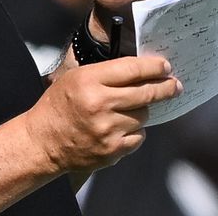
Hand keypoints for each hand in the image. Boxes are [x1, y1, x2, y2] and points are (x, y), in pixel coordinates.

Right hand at [23, 56, 180, 173]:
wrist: (42, 142)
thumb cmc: (60, 105)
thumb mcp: (77, 77)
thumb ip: (108, 72)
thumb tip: (143, 69)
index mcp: (90, 81)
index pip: (132, 69)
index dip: (154, 67)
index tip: (166, 66)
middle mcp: (100, 104)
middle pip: (146, 94)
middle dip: (166, 88)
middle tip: (175, 85)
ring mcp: (107, 130)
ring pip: (143, 116)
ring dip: (141, 112)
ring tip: (128, 110)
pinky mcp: (111, 151)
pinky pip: (138, 137)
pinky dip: (135, 132)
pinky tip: (122, 128)